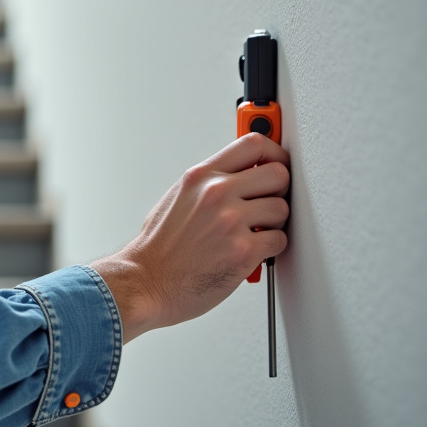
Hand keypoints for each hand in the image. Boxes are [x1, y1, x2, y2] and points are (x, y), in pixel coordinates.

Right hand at [90, 133, 289, 342]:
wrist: (145, 281)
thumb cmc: (159, 247)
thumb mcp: (178, 198)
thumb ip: (211, 182)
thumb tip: (244, 173)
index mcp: (200, 177)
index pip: (254, 144)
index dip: (275, 154)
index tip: (277, 163)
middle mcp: (215, 194)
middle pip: (278, 174)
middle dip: (277, 191)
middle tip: (266, 204)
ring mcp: (230, 221)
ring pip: (281, 209)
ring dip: (273, 223)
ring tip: (251, 232)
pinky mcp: (242, 251)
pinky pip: (279, 240)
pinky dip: (269, 248)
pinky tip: (250, 251)